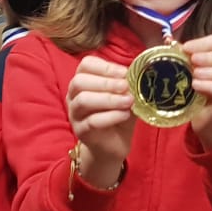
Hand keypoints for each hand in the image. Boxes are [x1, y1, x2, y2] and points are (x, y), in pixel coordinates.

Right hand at [66, 56, 135, 184]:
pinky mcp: (81, 131)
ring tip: (128, 101)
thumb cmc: (118, 117)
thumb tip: (138, 75)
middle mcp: (73, 96)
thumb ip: (128, 86)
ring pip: (83, 100)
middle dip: (105, 82)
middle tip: (126, 87)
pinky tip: (125, 115)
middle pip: (80, 81)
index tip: (124, 73)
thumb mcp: (125, 97)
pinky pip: (92, 121)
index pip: (86, 65)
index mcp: (84, 82)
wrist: (113, 146)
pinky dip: (111, 116)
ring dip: (109, 99)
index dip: (104, 66)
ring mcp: (74, 114)